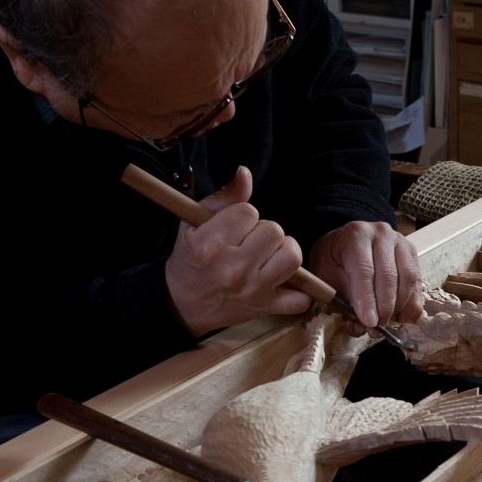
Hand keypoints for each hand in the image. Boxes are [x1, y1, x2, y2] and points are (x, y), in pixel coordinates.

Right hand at [165, 166, 311, 335]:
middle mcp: (232, 268)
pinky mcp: (265, 307)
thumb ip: (224, 197)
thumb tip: (245, 173)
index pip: (249, 212)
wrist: (182, 303)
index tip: (234, 227)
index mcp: (210, 244)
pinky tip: (284, 283)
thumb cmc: (190, 259)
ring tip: (268, 257)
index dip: (244, 215)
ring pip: (292, 257)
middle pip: (274, 230)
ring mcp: (252, 290)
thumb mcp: (195, 223)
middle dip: (263, 232)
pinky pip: (300, 300)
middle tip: (249, 243)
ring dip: (284, 253)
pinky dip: (298, 292)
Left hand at [309, 221, 423, 328]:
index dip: (368, 299)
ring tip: (390, 322)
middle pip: (389, 275)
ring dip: (401, 305)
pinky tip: (404, 317)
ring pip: (408, 278)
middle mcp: (382, 234)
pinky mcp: (412, 253)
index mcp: (356, 235)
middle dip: (385, 306)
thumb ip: (345, 293)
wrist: (344, 243)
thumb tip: (368, 318)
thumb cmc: (333, 261)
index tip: (370, 322)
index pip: (365, 271)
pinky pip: (417, 280)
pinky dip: (413, 302)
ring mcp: (400, 242)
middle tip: (379, 327)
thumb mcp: (327, 275)